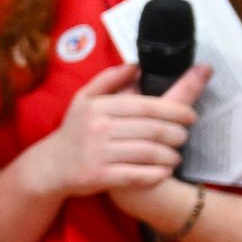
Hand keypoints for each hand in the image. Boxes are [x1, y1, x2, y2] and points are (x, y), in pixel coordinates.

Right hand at [32, 60, 201, 200]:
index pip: (146, 106)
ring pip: (148, 153)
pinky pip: (138, 175)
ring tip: (175, 156)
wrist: (50, 166)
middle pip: (152, 130)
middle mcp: (98, 128)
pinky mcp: (99, 176)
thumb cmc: (74, 131)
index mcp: (99, 107)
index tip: (191, 116)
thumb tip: (136, 66)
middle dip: (176, 134)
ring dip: (170, 156)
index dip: (175, 111)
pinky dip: (156, 174)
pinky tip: (163, 172)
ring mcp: (99, 153)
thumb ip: (108, 80)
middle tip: (184, 137)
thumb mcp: (83, 100)